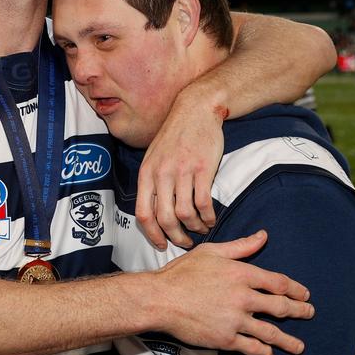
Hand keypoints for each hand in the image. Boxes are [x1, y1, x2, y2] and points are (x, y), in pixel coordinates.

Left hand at [136, 83, 223, 249]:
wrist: (195, 110)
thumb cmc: (175, 135)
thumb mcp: (154, 157)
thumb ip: (152, 182)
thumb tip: (153, 210)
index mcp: (146, 174)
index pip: (143, 214)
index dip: (152, 235)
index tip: (162, 244)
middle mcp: (161, 174)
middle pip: (165, 219)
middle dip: (175, 237)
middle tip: (185, 242)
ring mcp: (182, 172)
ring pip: (185, 213)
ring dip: (194, 228)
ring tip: (200, 229)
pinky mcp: (202, 169)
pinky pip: (204, 202)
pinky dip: (208, 216)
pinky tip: (211, 219)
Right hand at [154, 230, 313, 354]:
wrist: (160, 299)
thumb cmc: (182, 273)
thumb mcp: (211, 252)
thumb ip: (241, 246)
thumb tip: (263, 236)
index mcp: (241, 274)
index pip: (278, 282)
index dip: (296, 290)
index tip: (305, 295)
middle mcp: (243, 297)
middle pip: (280, 307)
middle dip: (299, 312)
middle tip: (309, 314)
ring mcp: (235, 320)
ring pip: (270, 333)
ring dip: (287, 340)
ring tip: (299, 346)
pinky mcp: (225, 339)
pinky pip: (251, 347)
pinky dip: (263, 351)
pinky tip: (269, 353)